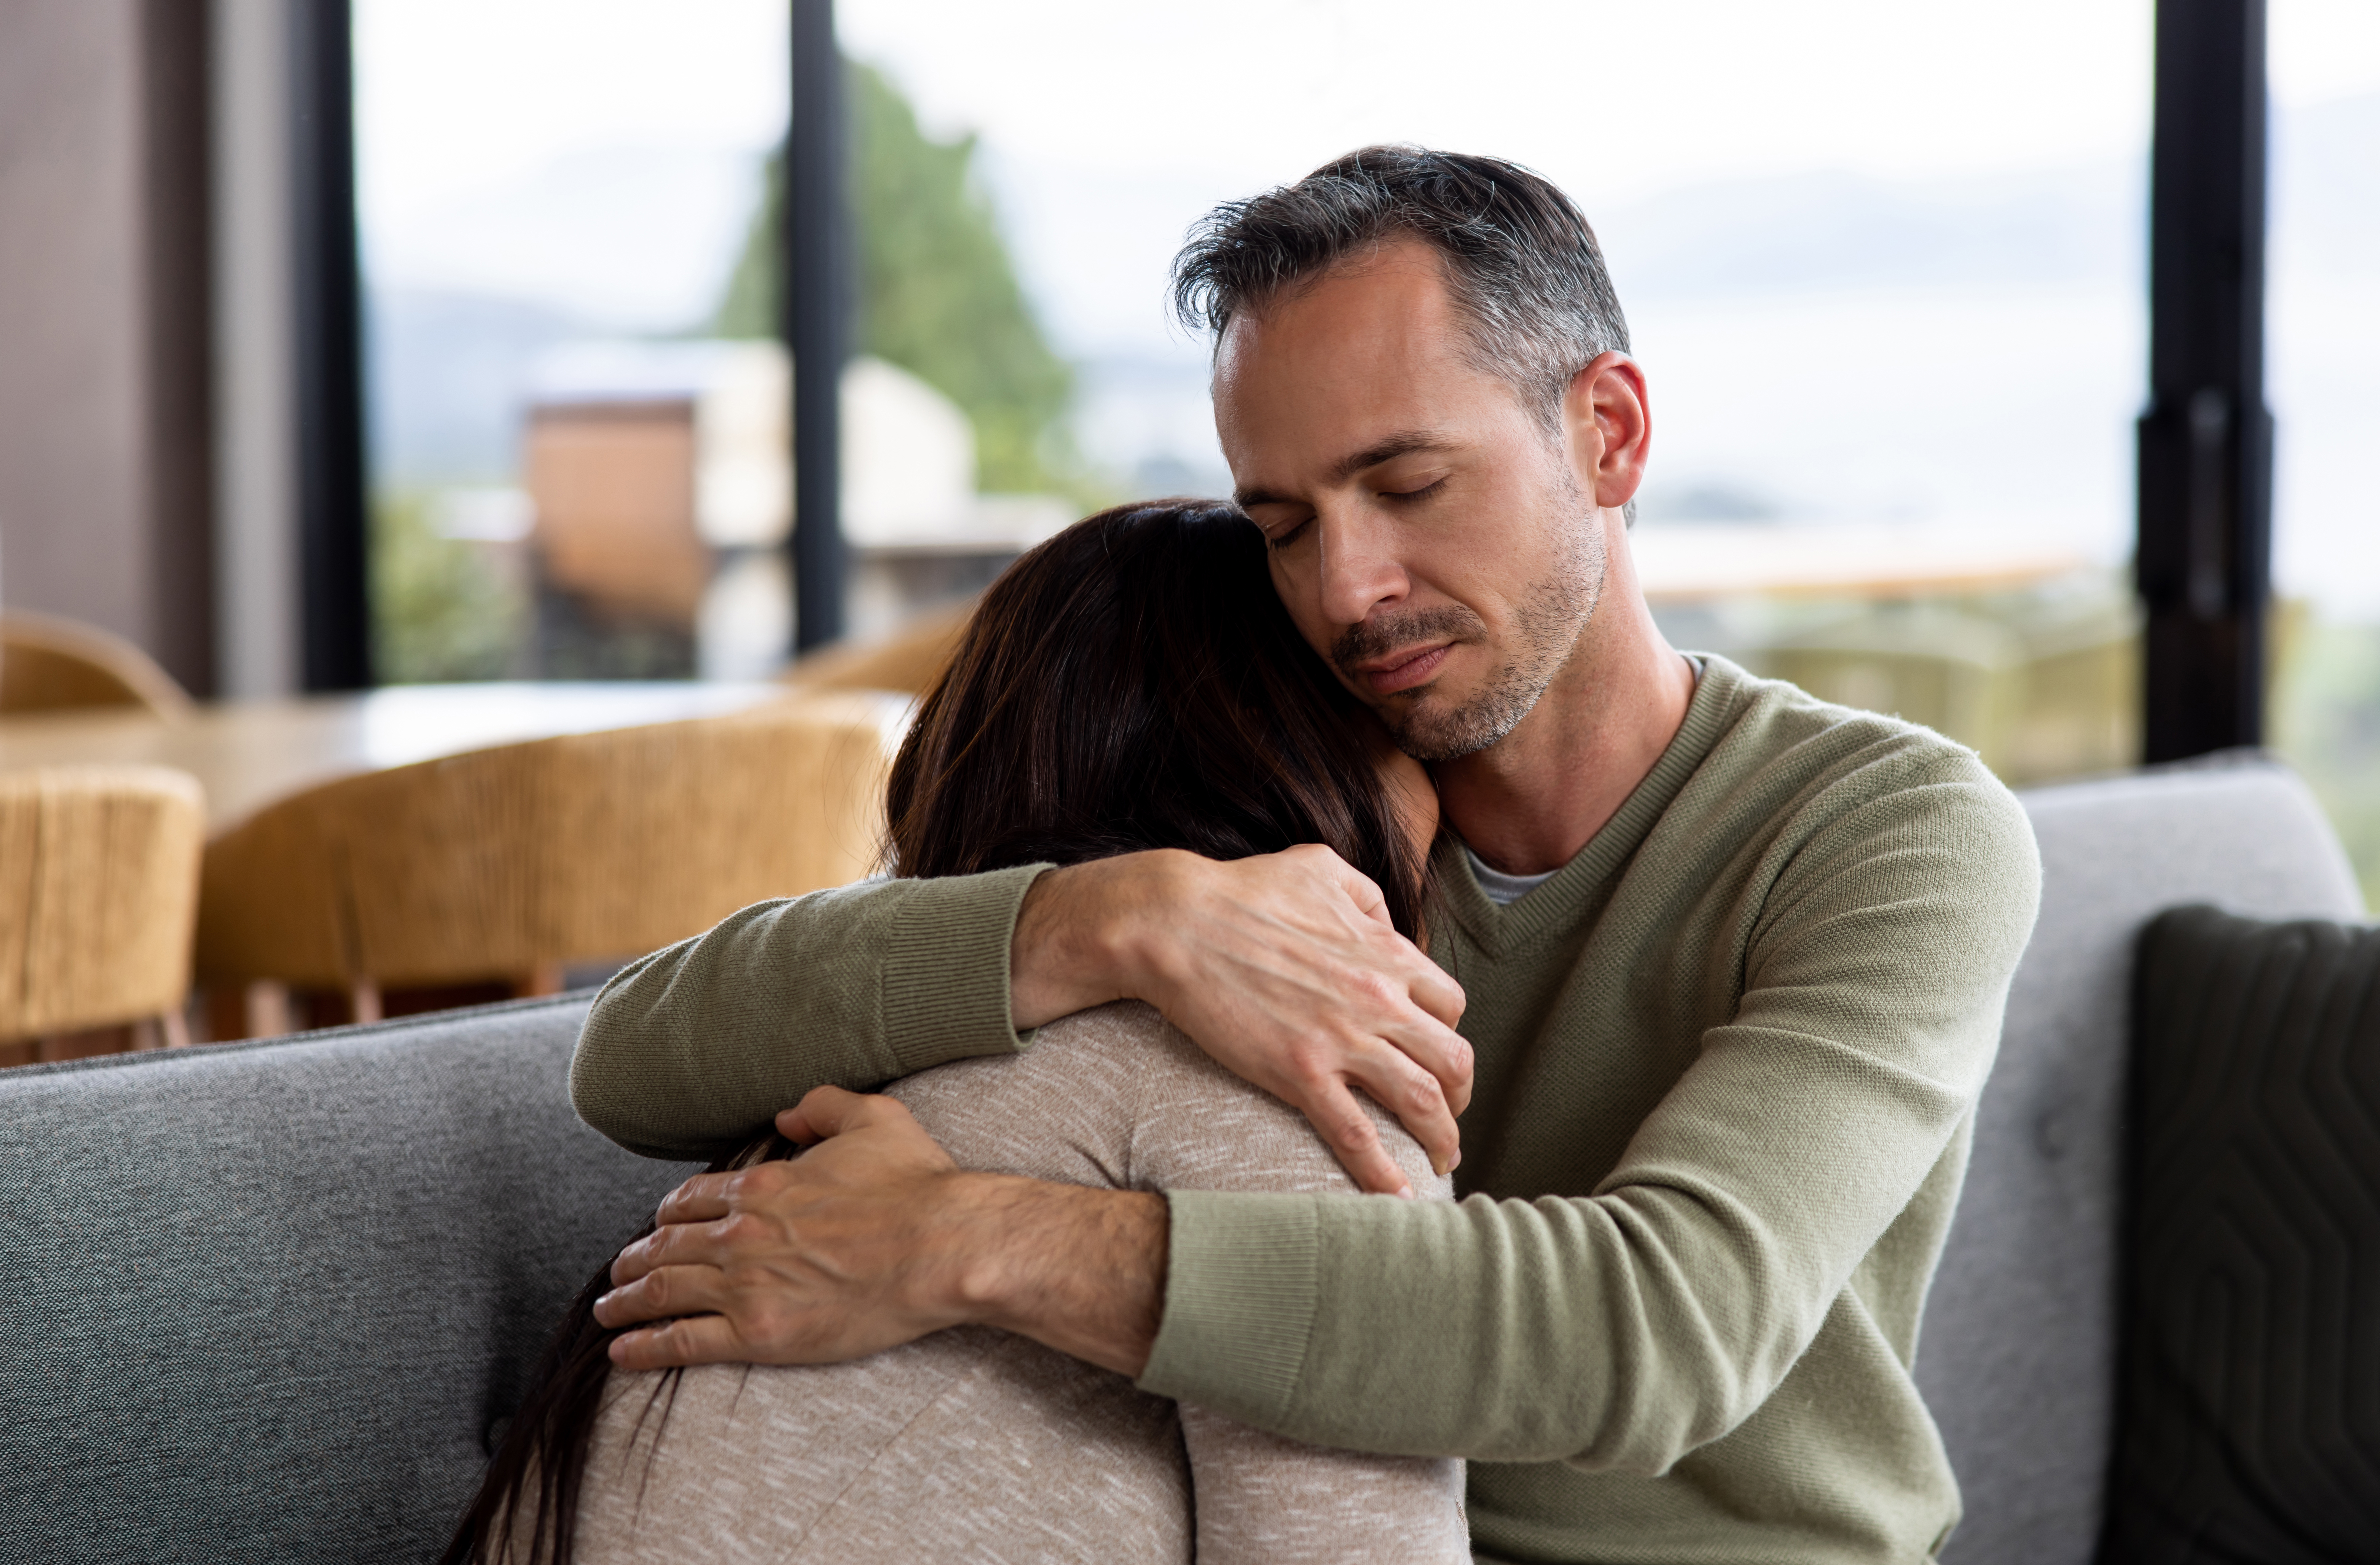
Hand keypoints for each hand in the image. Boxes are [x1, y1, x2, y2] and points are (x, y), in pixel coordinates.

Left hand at [595, 1088, 967, 1368]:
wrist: (943, 1247)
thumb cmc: (917, 1186)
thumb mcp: (876, 1119)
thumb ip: (824, 1106)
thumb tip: (786, 1115)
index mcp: (764, 1186)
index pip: (692, 1201)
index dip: (668, 1215)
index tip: (659, 1226)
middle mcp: (743, 1234)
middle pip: (666, 1247)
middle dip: (634, 1260)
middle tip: (618, 1274)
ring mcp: (747, 1286)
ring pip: (664, 1291)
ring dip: (626, 1302)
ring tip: (608, 1312)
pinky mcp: (760, 1335)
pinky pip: (684, 1342)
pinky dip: (646, 1347)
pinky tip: (623, 1352)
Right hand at [1012, 845, 1470, 1195]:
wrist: (1177, 922)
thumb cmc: (1241, 891)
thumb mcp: (1319, 867)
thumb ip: (1366, 894)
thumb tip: (1387, 922)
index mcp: (1385, 953)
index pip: (1449, 1005)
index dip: (1448, 1035)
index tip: (1436, 1058)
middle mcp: (1378, 998)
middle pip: (1452, 1058)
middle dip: (1460, 1095)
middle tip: (1449, 1115)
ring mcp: (1342, 1040)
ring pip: (1421, 1101)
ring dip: (1441, 1137)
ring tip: (1441, 1160)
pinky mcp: (1300, 1074)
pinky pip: (1357, 1136)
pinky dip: (1384, 1173)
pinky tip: (1396, 1198)